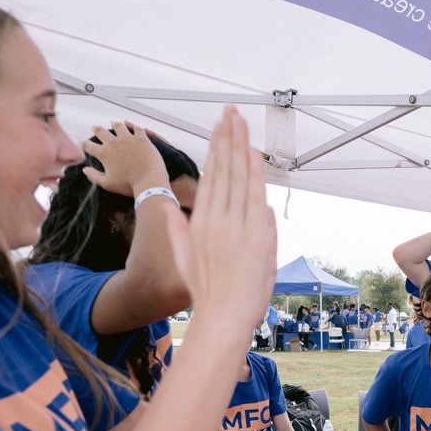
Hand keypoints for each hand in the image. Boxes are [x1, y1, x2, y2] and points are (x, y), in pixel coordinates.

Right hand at [81, 121, 169, 197]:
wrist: (149, 182)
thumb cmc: (128, 185)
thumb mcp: (108, 184)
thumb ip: (94, 176)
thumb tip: (84, 169)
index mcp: (104, 153)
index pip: (88, 146)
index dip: (84, 144)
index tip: (82, 143)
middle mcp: (114, 143)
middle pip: (101, 132)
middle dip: (97, 129)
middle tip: (95, 128)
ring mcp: (128, 139)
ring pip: (119, 127)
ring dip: (115, 124)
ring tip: (113, 123)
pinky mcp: (142, 138)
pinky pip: (137, 129)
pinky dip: (134, 126)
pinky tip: (134, 126)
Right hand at [167, 107, 275, 325]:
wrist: (223, 318)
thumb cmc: (206, 293)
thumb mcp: (184, 259)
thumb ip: (179, 231)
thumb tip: (175, 210)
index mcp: (200, 223)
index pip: (211, 177)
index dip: (215, 149)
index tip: (219, 128)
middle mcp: (216, 221)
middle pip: (223, 170)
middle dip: (227, 138)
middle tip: (231, 111)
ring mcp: (236, 228)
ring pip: (239, 179)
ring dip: (241, 148)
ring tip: (241, 122)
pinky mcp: (254, 238)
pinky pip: (254, 199)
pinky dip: (255, 175)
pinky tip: (254, 154)